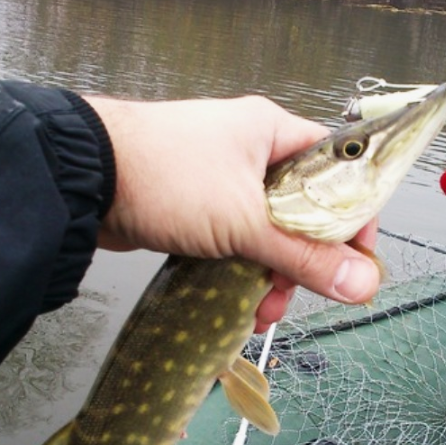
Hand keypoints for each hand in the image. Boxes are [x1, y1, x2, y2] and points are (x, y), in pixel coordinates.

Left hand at [83, 95, 380, 331]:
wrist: (83, 180)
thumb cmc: (167, 178)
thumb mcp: (246, 222)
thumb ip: (305, 256)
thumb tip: (362, 284)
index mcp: (273, 133)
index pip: (336, 170)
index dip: (352, 215)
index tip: (356, 260)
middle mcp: (251, 151)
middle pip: (302, 211)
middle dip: (302, 261)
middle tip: (296, 294)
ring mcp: (220, 180)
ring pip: (266, 233)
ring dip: (270, 275)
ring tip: (260, 311)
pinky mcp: (195, 208)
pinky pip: (234, 242)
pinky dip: (239, 271)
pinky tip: (237, 303)